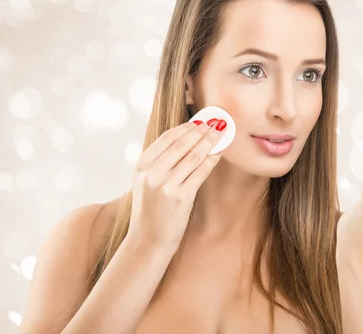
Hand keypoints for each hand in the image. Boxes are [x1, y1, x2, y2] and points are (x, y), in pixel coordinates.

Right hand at [127, 118, 227, 252]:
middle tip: (216, 121)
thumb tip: (185, 138)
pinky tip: (220, 152)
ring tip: (221, 132)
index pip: (167, 138)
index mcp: (141, 166)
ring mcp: (166, 185)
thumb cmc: (150, 211)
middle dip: (202, 130)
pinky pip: (200, 172)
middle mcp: (152, 173)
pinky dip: (212, 159)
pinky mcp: (181, 198)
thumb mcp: (145, 183)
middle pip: (182, 144)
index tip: (200, 121)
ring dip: (210, 141)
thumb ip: (159, 162)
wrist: (147, 241)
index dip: (186, 127)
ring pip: (193, 156)